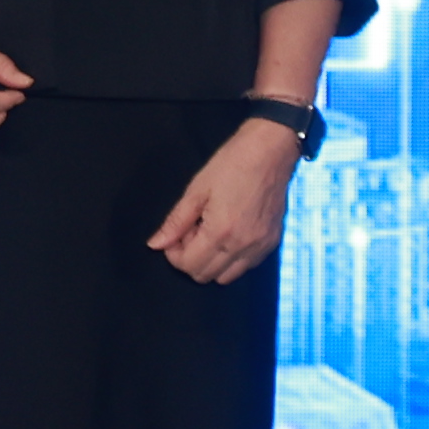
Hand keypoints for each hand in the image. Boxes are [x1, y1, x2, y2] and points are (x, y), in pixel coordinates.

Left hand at [146, 118, 298, 286]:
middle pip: (206, 276)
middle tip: (192, 231)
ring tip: (210, 234)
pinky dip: (232, 259)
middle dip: (191, 258)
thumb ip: (175, 222)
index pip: (189, 265)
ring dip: (211, 262)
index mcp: (220, 233)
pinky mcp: (272, 242)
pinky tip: (228, 235)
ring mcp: (260, 247)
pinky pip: (247, 266)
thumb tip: (155, 244)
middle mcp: (242, 246)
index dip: (174, 254)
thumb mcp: (196, 190)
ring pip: (227, 277)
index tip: (176, 234)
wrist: (270, 151)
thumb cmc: (232, 164)